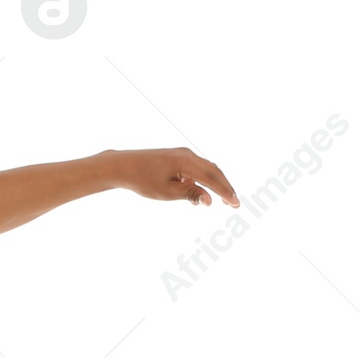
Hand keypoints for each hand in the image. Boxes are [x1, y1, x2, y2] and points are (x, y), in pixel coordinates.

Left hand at [111, 147, 238, 207]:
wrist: (123, 166)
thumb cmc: (142, 180)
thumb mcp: (166, 192)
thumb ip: (190, 195)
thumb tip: (209, 201)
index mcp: (186, 162)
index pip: (212, 178)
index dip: (225, 191)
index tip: (235, 204)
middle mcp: (187, 154)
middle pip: (213, 171)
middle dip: (225, 187)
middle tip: (234, 203)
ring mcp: (182, 154)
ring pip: (206, 168)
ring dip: (215, 183)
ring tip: (223, 199)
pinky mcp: (176, 157)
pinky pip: (196, 168)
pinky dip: (203, 179)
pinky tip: (200, 193)